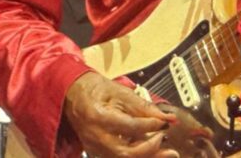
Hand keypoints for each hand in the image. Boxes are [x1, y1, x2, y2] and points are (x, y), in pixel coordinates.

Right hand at [63, 72, 177, 157]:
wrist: (73, 95)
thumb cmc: (94, 90)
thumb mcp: (120, 92)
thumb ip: (144, 106)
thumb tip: (167, 117)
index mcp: (99, 117)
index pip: (130, 127)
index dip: (151, 125)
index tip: (165, 121)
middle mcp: (96, 136)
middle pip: (126, 153)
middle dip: (151, 149)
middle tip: (164, 137)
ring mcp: (95, 147)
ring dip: (148, 156)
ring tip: (167, 153)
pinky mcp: (98, 152)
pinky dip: (138, 156)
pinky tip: (151, 151)